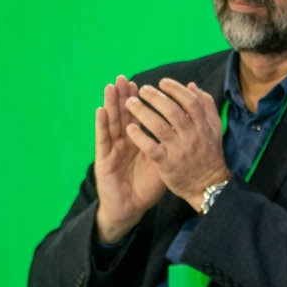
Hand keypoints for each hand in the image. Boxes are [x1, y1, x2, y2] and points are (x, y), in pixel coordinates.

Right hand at [93, 76, 166, 242]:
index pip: (139, 116)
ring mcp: (112, 149)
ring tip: (111, 86)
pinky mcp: (103, 160)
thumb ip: (170, 144)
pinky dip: (101, 124)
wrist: (131, 208)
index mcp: (138, 141)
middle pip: (123, 114)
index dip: (140, 100)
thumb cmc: (147, 187)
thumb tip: (186, 127)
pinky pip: (102, 140)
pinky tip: (100, 110)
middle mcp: (123, 142)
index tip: (143, 84)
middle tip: (123, 77)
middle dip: (124, 96)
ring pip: (112, 122)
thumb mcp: (163, 163)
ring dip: (111, 103)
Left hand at [124, 80, 230, 211]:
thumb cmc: (209, 155)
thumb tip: (192, 85)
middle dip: (155, 97)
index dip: (175, 89)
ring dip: (142, 112)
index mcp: (204, 126)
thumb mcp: (214, 129)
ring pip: (159, 126)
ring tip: (129, 103)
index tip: (162, 82)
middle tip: (142, 89)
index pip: (190, 101)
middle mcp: (192, 136)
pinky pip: (151, 147)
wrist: (207, 186)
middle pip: (172, 111)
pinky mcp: (167, 164)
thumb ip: (206, 106)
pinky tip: (129, 128)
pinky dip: (139, 136)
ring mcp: (179, 150)